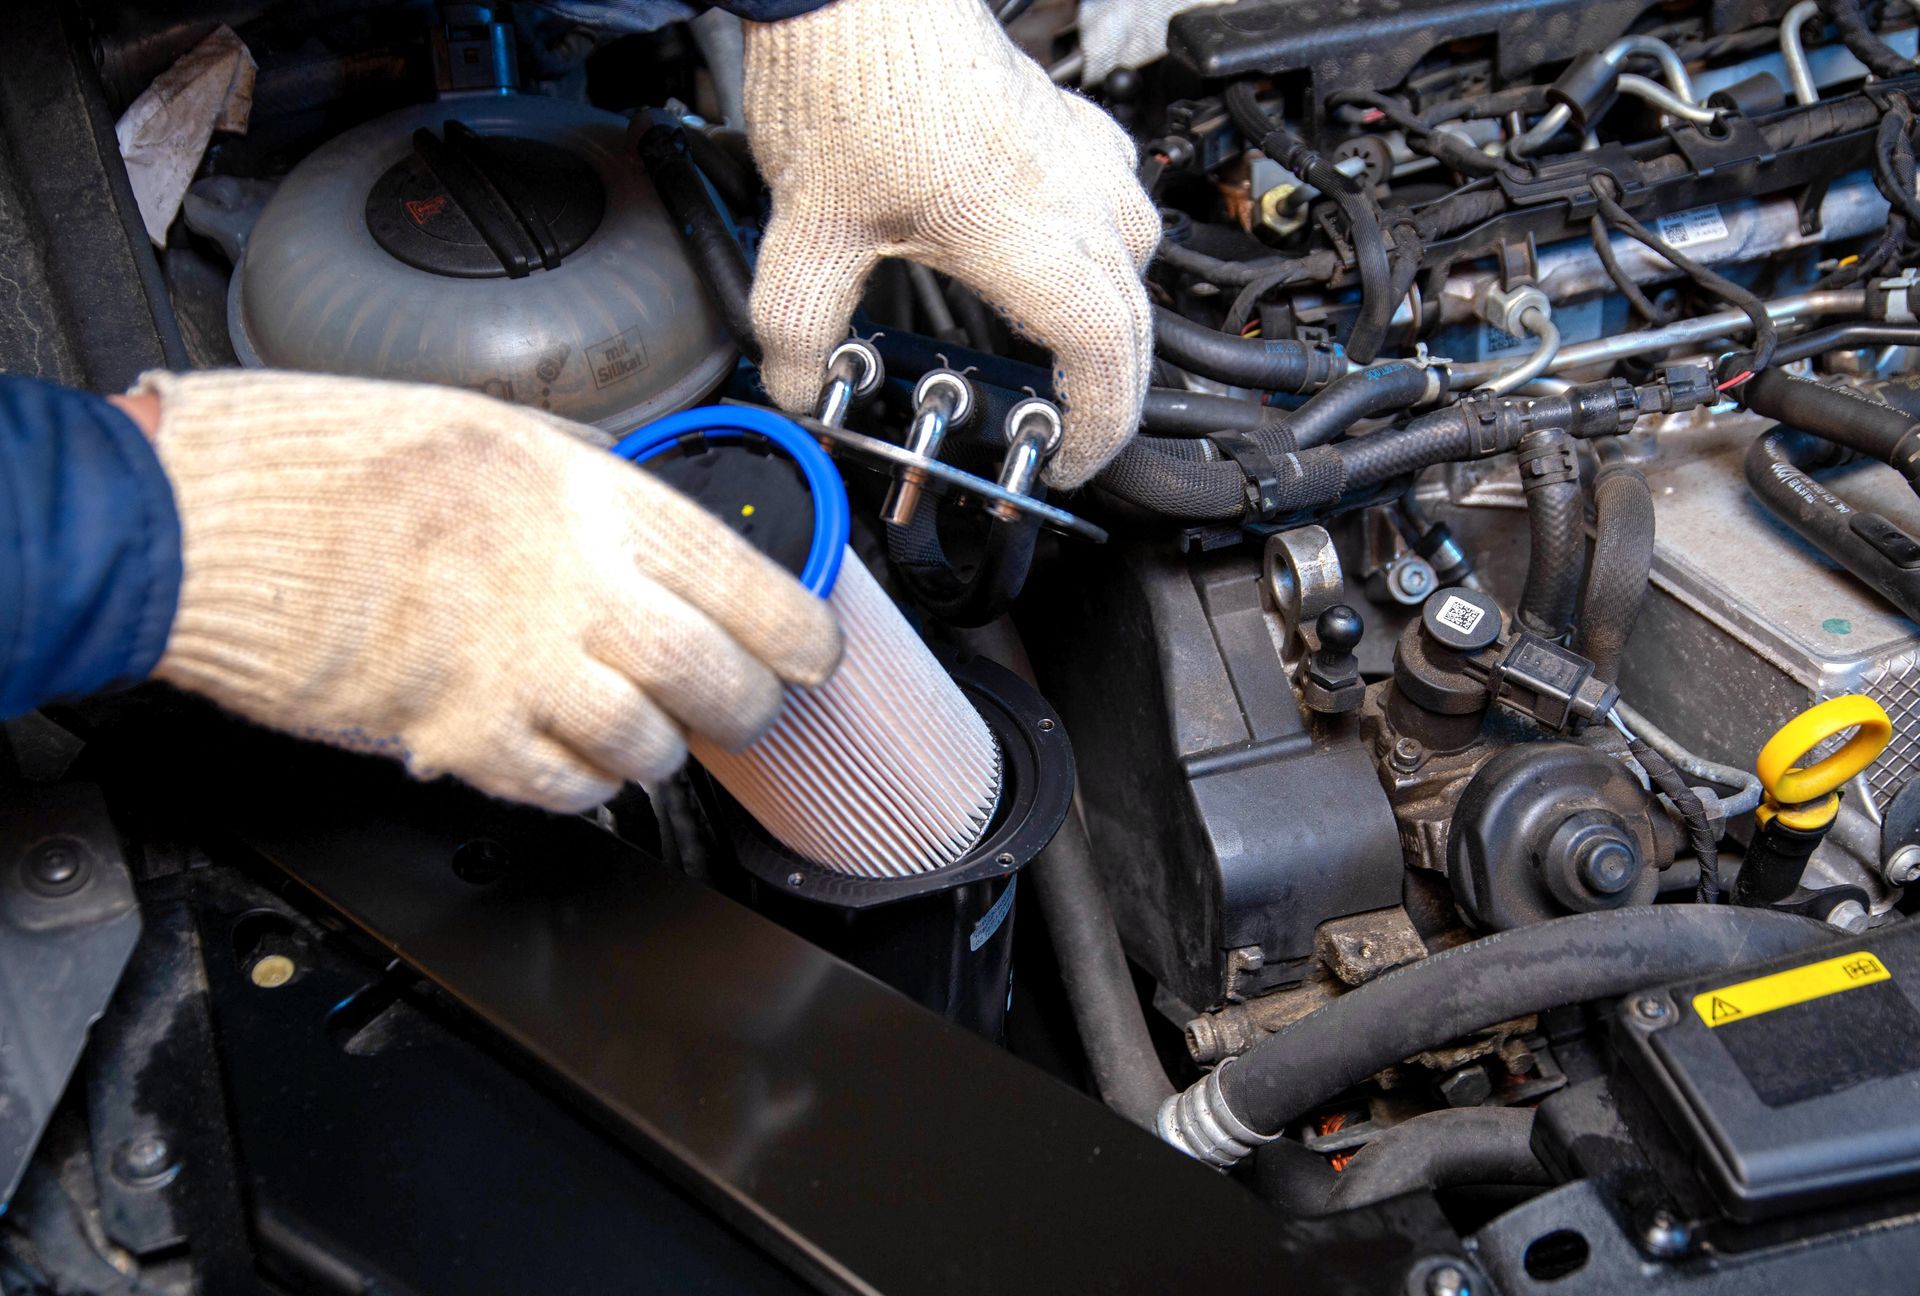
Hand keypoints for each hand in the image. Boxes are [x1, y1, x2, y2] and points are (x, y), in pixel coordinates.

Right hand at [133, 370, 841, 811]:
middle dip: (749, 706)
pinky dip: (588, 785)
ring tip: (647, 728)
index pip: (745, 584)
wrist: (199, 522)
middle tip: (744, 702)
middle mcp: (565, 587)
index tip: (811, 650)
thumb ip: (587, 479)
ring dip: (663, 750)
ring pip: (649, 748)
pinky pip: (565, 790)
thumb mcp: (487, 425)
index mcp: (584, 498)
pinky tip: (573, 753)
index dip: (801, 633)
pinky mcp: (456, 737)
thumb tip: (657, 522)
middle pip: (716, 679)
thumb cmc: (322, 459)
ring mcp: (512, 671)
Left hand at [741, 0, 1160, 487]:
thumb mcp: (806, 234)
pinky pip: (1114, 196)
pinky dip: (1101, 244)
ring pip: (1136, 255)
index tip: (1070, 459)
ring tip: (1074, 353)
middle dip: (1112, 389)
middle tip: (1073, 430)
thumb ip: (798, 330)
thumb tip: (798, 385)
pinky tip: (1059, 248)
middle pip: (1134, 319)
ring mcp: (1079, 152)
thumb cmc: (851, 82)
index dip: (1099, 426)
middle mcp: (1076, 198)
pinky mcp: (1063, 117)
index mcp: (1032, 240)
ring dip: (1116, 313)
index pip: (1107, 359)